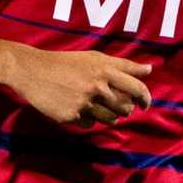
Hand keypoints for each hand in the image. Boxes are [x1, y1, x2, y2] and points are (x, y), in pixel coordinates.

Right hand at [4, 48, 151, 126]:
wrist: (32, 71)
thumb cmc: (66, 63)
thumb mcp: (94, 58)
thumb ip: (123, 65)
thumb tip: (150, 69)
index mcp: (104, 70)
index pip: (136, 88)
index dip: (145, 98)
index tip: (145, 104)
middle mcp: (96, 87)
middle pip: (125, 107)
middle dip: (125, 109)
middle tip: (115, 103)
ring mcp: (83, 103)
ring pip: (110, 119)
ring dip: (108, 115)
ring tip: (96, 105)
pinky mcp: (71, 116)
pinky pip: (90, 124)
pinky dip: (87, 118)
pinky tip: (77, 107)